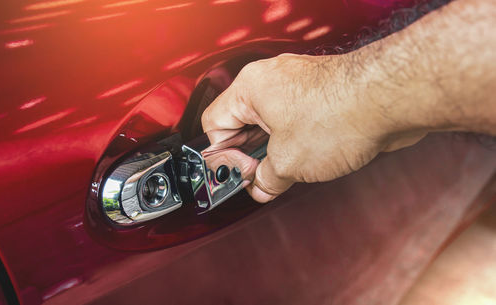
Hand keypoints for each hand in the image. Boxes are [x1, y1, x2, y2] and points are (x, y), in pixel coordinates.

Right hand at [201, 53, 423, 202]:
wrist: (391, 98)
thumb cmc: (340, 114)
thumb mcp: (288, 162)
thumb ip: (265, 179)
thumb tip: (261, 186)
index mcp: (250, 88)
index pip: (214, 124)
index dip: (223, 155)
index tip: (241, 175)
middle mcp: (272, 80)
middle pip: (243, 122)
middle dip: (251, 154)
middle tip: (262, 177)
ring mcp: (299, 84)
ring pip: (272, 122)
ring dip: (276, 149)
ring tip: (289, 170)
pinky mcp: (322, 92)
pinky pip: (297, 119)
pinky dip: (298, 140)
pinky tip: (310, 158)